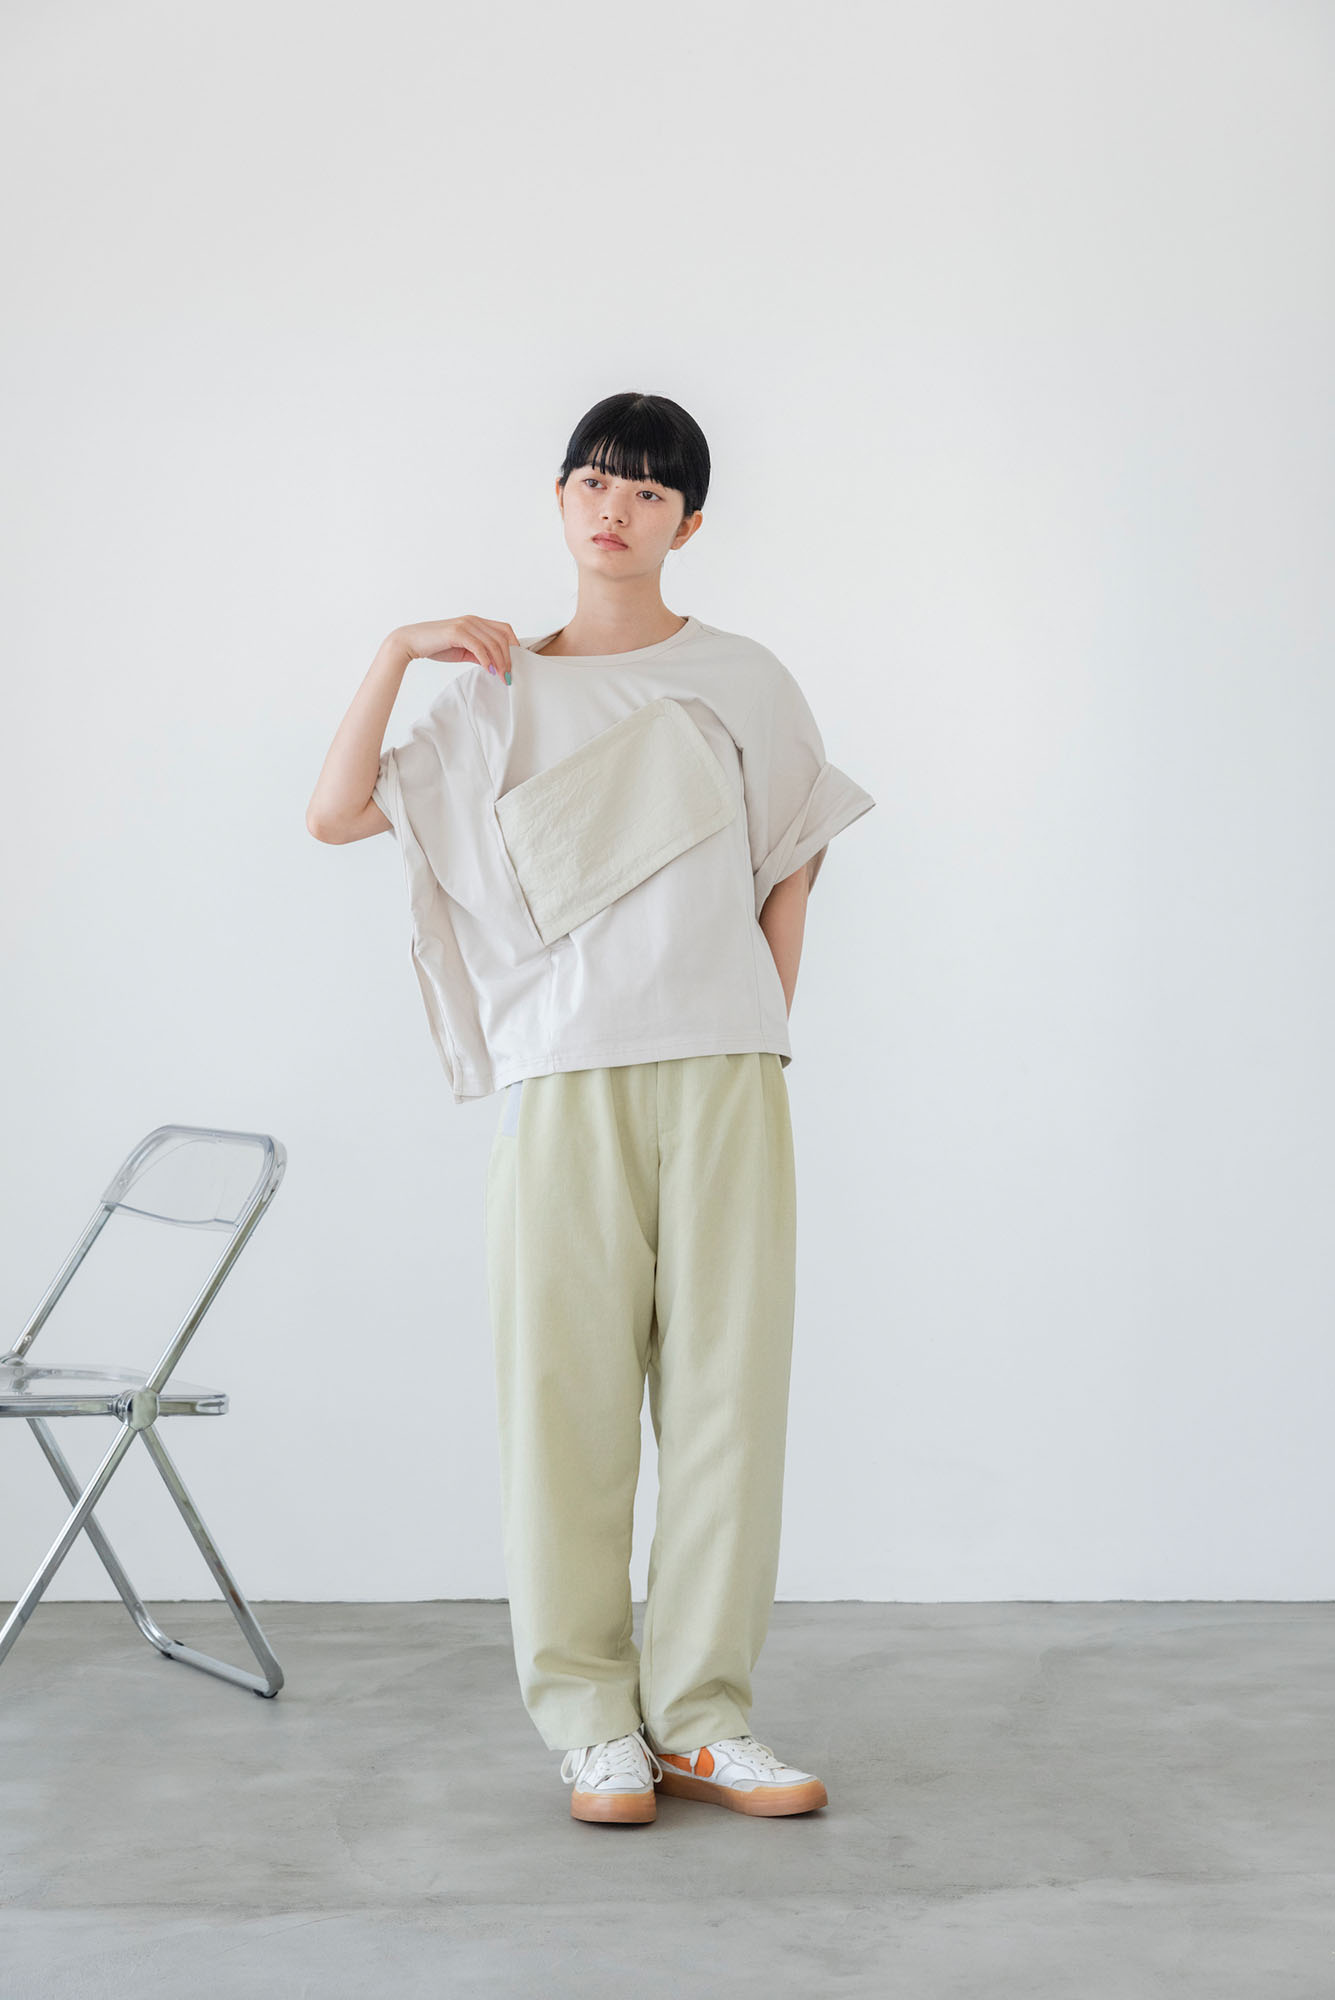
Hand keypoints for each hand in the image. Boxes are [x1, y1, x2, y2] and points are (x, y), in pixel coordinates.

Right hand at [394, 615, 520, 682]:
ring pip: (493, 643)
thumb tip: (494, 665)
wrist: (411, 642)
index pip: (504, 630)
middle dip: (509, 658)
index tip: (515, 663)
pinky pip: (479, 647)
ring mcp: (465, 625)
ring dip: (500, 662)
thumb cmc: (435, 646)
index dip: (514, 645)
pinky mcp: (457, 632)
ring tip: (501, 676)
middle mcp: (473, 620)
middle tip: (509, 675)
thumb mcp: (462, 651)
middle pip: (502, 637)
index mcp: (475, 622)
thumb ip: (478, 655)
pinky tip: (489, 671)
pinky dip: (487, 660)